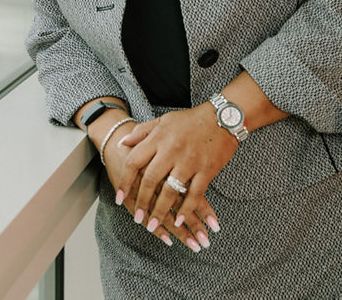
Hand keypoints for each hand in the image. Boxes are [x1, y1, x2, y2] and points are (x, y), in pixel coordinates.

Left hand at [118, 106, 234, 249]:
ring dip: (160, 211)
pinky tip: (179, 220)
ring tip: (153, 224)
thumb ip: (142, 132)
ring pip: (171, 191)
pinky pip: (194, 194)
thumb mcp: (162, 121)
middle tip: (137, 218)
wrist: (222, 117)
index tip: (119, 197)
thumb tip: (122, 143)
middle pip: (150, 180)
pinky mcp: (207, 170)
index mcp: (158, 139)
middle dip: (142, 202)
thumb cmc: (190, 120)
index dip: (125, 181)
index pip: (134, 162)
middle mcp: (171, 151)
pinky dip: (186, 209)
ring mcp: (189, 162)